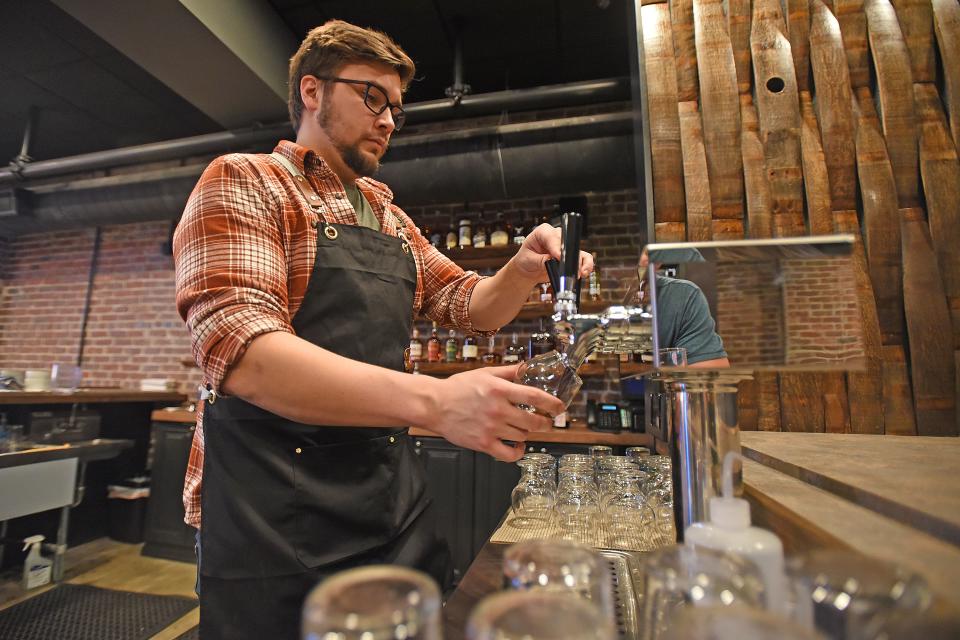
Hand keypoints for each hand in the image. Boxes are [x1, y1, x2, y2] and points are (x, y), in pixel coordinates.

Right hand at [424, 364, 565, 461]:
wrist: (434, 405)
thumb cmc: (458, 388)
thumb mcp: (485, 373)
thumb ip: (509, 372)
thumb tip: (527, 367)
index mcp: (499, 390)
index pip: (535, 396)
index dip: (552, 403)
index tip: (560, 407)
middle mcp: (498, 410)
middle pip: (534, 421)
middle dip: (545, 422)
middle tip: (546, 421)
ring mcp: (491, 428)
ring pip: (523, 435)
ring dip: (528, 432)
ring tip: (526, 428)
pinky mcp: (483, 444)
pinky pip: (509, 454)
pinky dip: (518, 452)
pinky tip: (518, 446)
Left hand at [511, 223, 593, 283]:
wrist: (528, 269)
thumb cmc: (526, 260)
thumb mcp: (528, 260)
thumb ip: (540, 260)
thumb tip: (553, 261)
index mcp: (543, 231)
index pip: (552, 237)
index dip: (557, 248)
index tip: (559, 258)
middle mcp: (557, 235)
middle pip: (567, 242)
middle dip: (569, 256)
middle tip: (570, 268)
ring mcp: (565, 245)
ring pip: (578, 250)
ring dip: (581, 262)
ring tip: (581, 272)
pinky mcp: (571, 255)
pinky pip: (583, 258)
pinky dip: (585, 265)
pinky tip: (584, 273)